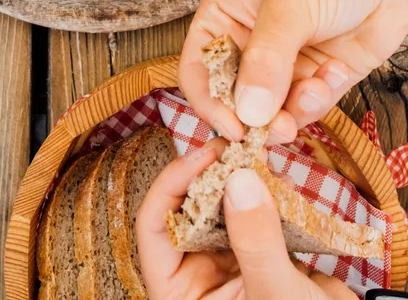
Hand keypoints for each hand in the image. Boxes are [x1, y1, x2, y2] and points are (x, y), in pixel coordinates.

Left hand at [136, 143, 354, 298]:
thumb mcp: (276, 295)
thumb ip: (255, 241)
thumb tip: (239, 180)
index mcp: (181, 295)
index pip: (153, 229)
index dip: (171, 186)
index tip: (205, 157)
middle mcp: (197, 277)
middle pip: (185, 210)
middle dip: (207, 174)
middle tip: (231, 145)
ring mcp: (227, 263)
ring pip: (218, 207)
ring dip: (234, 178)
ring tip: (251, 150)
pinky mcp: (256, 253)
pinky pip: (248, 214)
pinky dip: (259, 191)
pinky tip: (273, 171)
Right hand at [179, 0, 407, 142]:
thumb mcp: (291, 6)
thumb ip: (267, 59)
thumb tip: (248, 112)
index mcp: (223, 18)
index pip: (198, 71)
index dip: (210, 102)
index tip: (235, 127)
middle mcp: (246, 45)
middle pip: (232, 101)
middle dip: (257, 118)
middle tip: (281, 127)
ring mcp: (281, 66)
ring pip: (270, 113)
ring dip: (294, 110)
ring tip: (317, 89)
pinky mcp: (314, 80)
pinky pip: (305, 110)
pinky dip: (320, 101)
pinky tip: (335, 72)